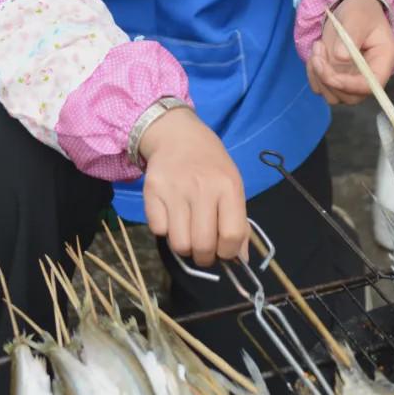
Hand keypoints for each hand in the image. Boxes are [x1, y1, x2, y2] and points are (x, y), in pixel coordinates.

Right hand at [140, 107, 247, 266]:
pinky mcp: (151, 192)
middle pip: (203, 246)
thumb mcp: (232, 184)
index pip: (231, 235)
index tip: (224, 250)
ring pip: (179, 244)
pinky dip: (165, 230)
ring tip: (188, 233)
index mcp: (228, 186)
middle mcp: (202, 188)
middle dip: (205, 257)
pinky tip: (171, 216)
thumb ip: (239, 222)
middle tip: (204, 249)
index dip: (229, 252)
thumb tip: (242, 259)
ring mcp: (174, 190)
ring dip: (185, 246)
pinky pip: (158, 231)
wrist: (177, 135)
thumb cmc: (210, 163)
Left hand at [307, 0, 393, 105]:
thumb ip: (351, 35)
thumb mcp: (357, 16)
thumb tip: (340, 57)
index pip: (370, 86)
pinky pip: (321, 88)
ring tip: (318, 46)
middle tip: (317, 52)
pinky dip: (313, 74)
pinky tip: (316, 53)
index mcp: (383, 62)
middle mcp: (369, 76)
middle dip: (328, 79)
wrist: (353, 10)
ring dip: (318, 75)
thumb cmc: (361, 11)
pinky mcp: (338, 78)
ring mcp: (353, 80)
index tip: (328, 72)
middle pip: (350, 97)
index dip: (348, 85)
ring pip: (333, 95)